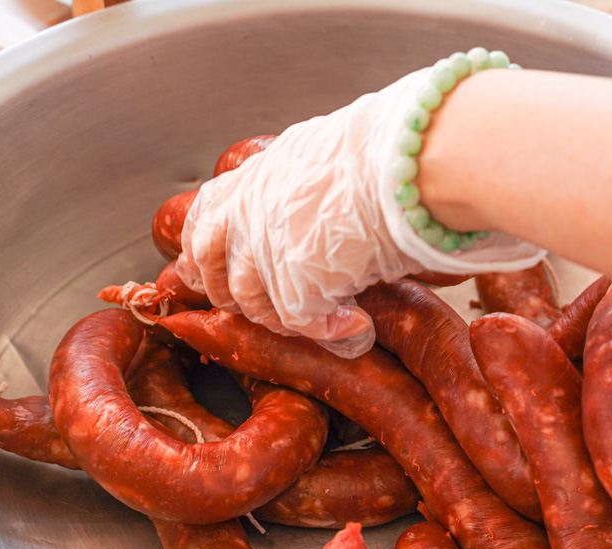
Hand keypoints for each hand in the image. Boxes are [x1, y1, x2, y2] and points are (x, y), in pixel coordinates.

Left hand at [176, 67, 543, 357]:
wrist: (408, 160)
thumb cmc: (386, 152)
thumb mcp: (325, 155)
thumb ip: (302, 185)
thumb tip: (319, 203)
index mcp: (254, 177)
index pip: (204, 220)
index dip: (204, 253)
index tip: (206, 271)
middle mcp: (247, 213)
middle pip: (211, 270)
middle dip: (234, 296)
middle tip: (269, 310)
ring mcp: (265, 250)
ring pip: (255, 306)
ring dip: (287, 321)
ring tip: (327, 320)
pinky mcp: (294, 284)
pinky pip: (301, 324)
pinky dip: (332, 332)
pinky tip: (358, 327)